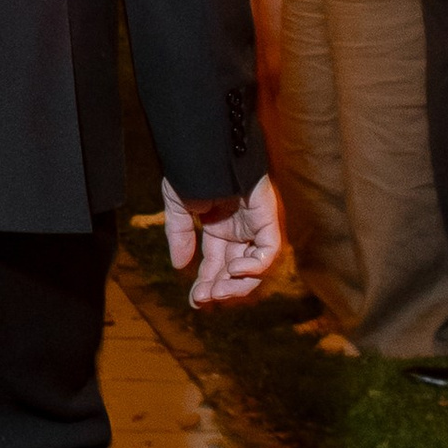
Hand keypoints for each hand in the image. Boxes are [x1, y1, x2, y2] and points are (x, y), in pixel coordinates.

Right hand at [164, 173, 283, 306]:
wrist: (205, 146)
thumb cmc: (194, 168)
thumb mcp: (178, 206)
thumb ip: (180, 235)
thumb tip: (180, 266)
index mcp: (220, 228)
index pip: (217, 266)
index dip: (207, 284)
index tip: (195, 301)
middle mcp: (241, 231)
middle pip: (237, 272)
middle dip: (222, 289)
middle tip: (205, 299)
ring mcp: (256, 225)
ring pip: (257, 268)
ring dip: (238, 285)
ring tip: (218, 292)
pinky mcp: (269, 218)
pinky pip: (269, 251)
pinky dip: (254, 265)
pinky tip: (234, 269)